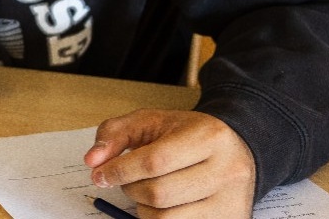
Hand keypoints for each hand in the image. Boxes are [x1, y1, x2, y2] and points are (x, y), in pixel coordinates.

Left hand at [87, 109, 256, 217]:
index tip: (101, 174)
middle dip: (132, 188)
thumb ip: (115, 134)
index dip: (120, 171)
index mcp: (210, 136)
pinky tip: (164, 204)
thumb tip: (93, 161)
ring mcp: (232, 200)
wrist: (235, 148)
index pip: (155, 161)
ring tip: (149, 190)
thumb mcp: (151, 122)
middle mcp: (229, 170)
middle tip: (129, 180)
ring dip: (144, 208)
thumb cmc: (188, 135)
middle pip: (159, 193)